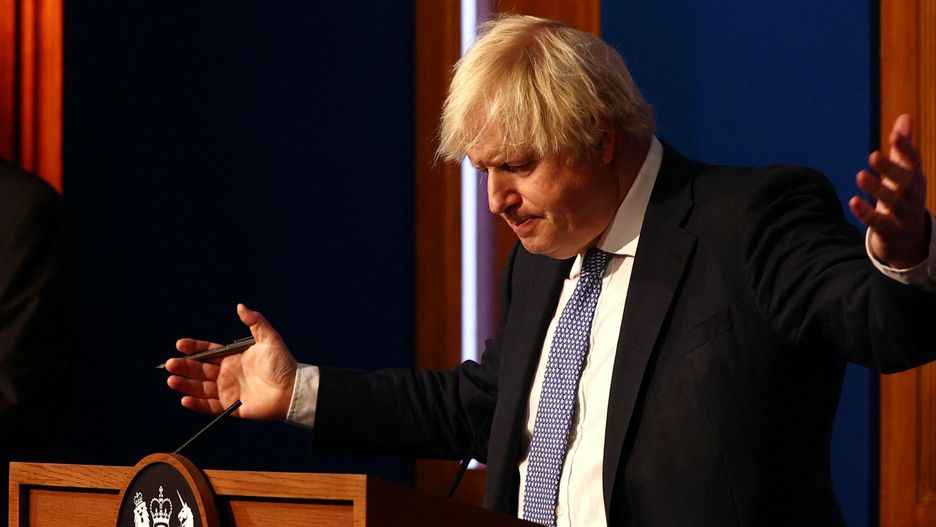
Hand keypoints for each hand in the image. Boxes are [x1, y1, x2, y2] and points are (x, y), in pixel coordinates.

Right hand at [166, 303, 297, 419]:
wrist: (293, 389)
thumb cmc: (283, 364)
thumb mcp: (270, 339)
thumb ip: (255, 322)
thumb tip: (240, 306)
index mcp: (233, 357)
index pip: (208, 352)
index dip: (194, 348)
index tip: (180, 344)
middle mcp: (227, 374)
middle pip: (200, 370)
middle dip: (184, 366)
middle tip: (170, 363)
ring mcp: (228, 391)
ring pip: (201, 388)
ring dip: (185, 385)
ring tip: (171, 380)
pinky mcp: (231, 407)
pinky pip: (210, 407)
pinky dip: (197, 405)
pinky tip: (185, 399)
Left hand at [849, 113, 929, 268]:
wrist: (909, 237)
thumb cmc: (904, 196)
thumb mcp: (905, 172)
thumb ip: (902, 147)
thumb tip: (905, 117)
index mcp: (916, 179)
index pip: (914, 162)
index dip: (906, 149)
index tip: (895, 135)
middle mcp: (913, 196)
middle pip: (905, 182)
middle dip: (891, 168)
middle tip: (873, 155)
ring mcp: (903, 215)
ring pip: (893, 202)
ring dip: (877, 189)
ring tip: (860, 175)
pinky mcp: (890, 230)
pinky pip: (879, 222)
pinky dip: (866, 213)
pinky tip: (854, 201)